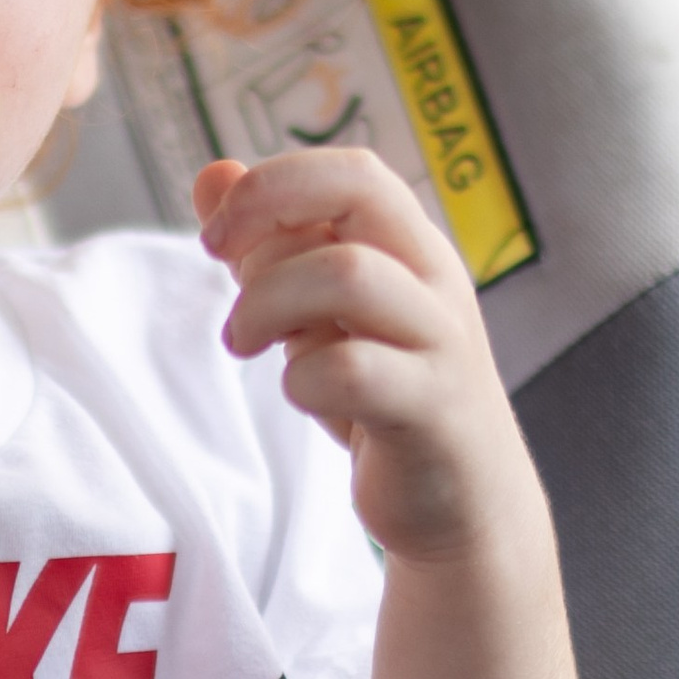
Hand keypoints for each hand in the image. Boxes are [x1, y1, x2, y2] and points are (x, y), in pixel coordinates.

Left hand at [195, 150, 538, 563]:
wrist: (465, 507)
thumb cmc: (384, 398)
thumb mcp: (318, 314)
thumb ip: (270, 245)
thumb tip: (213, 173)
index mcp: (409, 247)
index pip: (347, 171)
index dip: (270, 185)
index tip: (215, 237)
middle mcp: (433, 280)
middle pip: (357, 193)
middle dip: (265, 214)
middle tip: (216, 262)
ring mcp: (440, 342)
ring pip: (349, 274)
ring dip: (269, 301)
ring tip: (244, 343)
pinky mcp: (432, 411)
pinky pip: (354, 371)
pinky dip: (304, 379)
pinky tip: (302, 394)